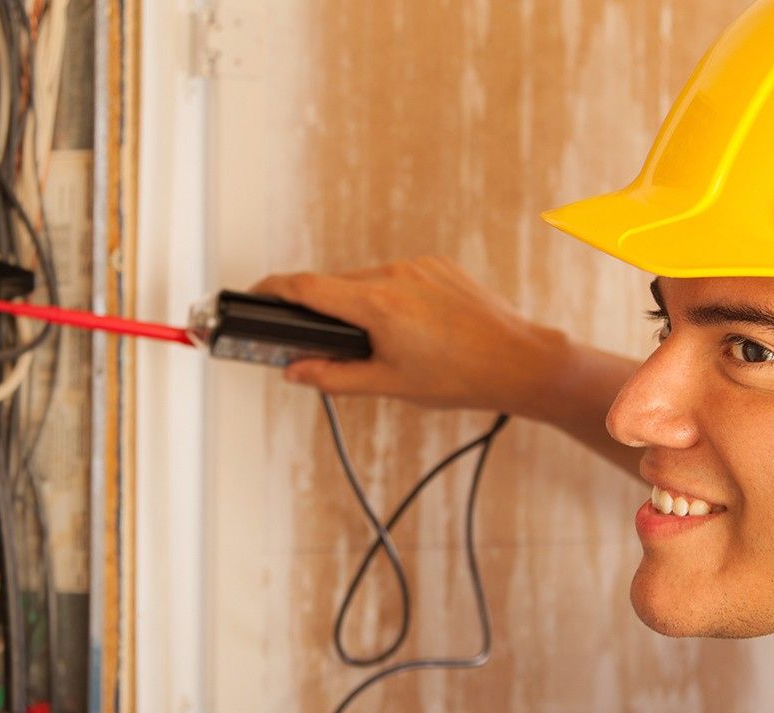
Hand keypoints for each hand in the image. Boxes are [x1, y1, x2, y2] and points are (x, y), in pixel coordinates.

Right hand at [250, 257, 567, 418]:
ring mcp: (419, 267)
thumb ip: (334, 377)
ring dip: (357, 305)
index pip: (307, 288)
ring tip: (378, 343)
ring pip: (366, 280)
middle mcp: (396, 276)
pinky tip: (407, 328)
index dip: (273, 290)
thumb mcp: (389, 385)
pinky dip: (388, 297)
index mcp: (378, 305)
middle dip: (321, 311)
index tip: (255, 295)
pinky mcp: (438, 266)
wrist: (518, 361)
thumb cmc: (461, 377)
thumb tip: (296, 371)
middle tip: (320, 343)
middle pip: (335, 285)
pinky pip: (397, 276)